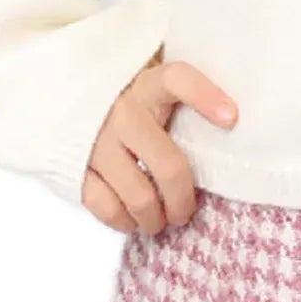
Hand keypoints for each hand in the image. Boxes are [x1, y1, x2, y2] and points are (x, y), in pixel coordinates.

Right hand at [80, 46, 237, 234]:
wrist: (69, 97)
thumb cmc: (132, 101)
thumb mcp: (156, 90)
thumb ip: (184, 105)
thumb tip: (230, 131)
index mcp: (149, 84)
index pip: (178, 80)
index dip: (205, 96)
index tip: (232, 118)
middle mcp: (123, 111)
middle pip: (168, 165)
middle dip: (183, 198)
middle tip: (187, 211)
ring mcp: (97, 141)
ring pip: (138, 195)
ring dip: (155, 218)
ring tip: (162, 220)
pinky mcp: (75, 166)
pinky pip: (104, 206)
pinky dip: (123, 221)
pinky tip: (132, 219)